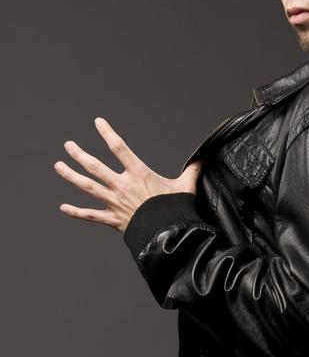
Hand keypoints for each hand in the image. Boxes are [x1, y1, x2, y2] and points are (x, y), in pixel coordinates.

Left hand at [54, 117, 202, 233]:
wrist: (169, 234)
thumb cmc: (176, 210)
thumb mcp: (186, 187)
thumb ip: (191, 171)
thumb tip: (202, 159)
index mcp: (139, 174)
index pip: (119, 148)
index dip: (108, 133)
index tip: (97, 122)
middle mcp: (122, 186)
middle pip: (95, 166)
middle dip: (79, 154)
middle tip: (68, 145)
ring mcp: (115, 202)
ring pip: (87, 186)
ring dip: (71, 176)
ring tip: (58, 166)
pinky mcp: (113, 219)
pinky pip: (90, 215)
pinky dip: (76, 212)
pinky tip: (63, 207)